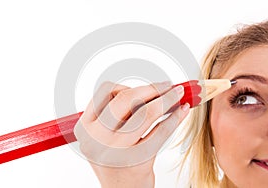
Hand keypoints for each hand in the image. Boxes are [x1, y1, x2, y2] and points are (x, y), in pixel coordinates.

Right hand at [74, 81, 189, 187]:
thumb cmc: (116, 160)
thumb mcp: (106, 135)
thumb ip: (119, 113)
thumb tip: (150, 89)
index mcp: (85, 128)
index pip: (105, 92)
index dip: (128, 85)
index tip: (145, 87)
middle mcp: (96, 138)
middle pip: (126, 99)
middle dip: (152, 89)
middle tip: (167, 86)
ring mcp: (115, 151)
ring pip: (145, 113)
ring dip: (167, 100)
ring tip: (178, 95)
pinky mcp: (137, 161)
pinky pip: (160, 132)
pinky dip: (174, 119)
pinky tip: (181, 112)